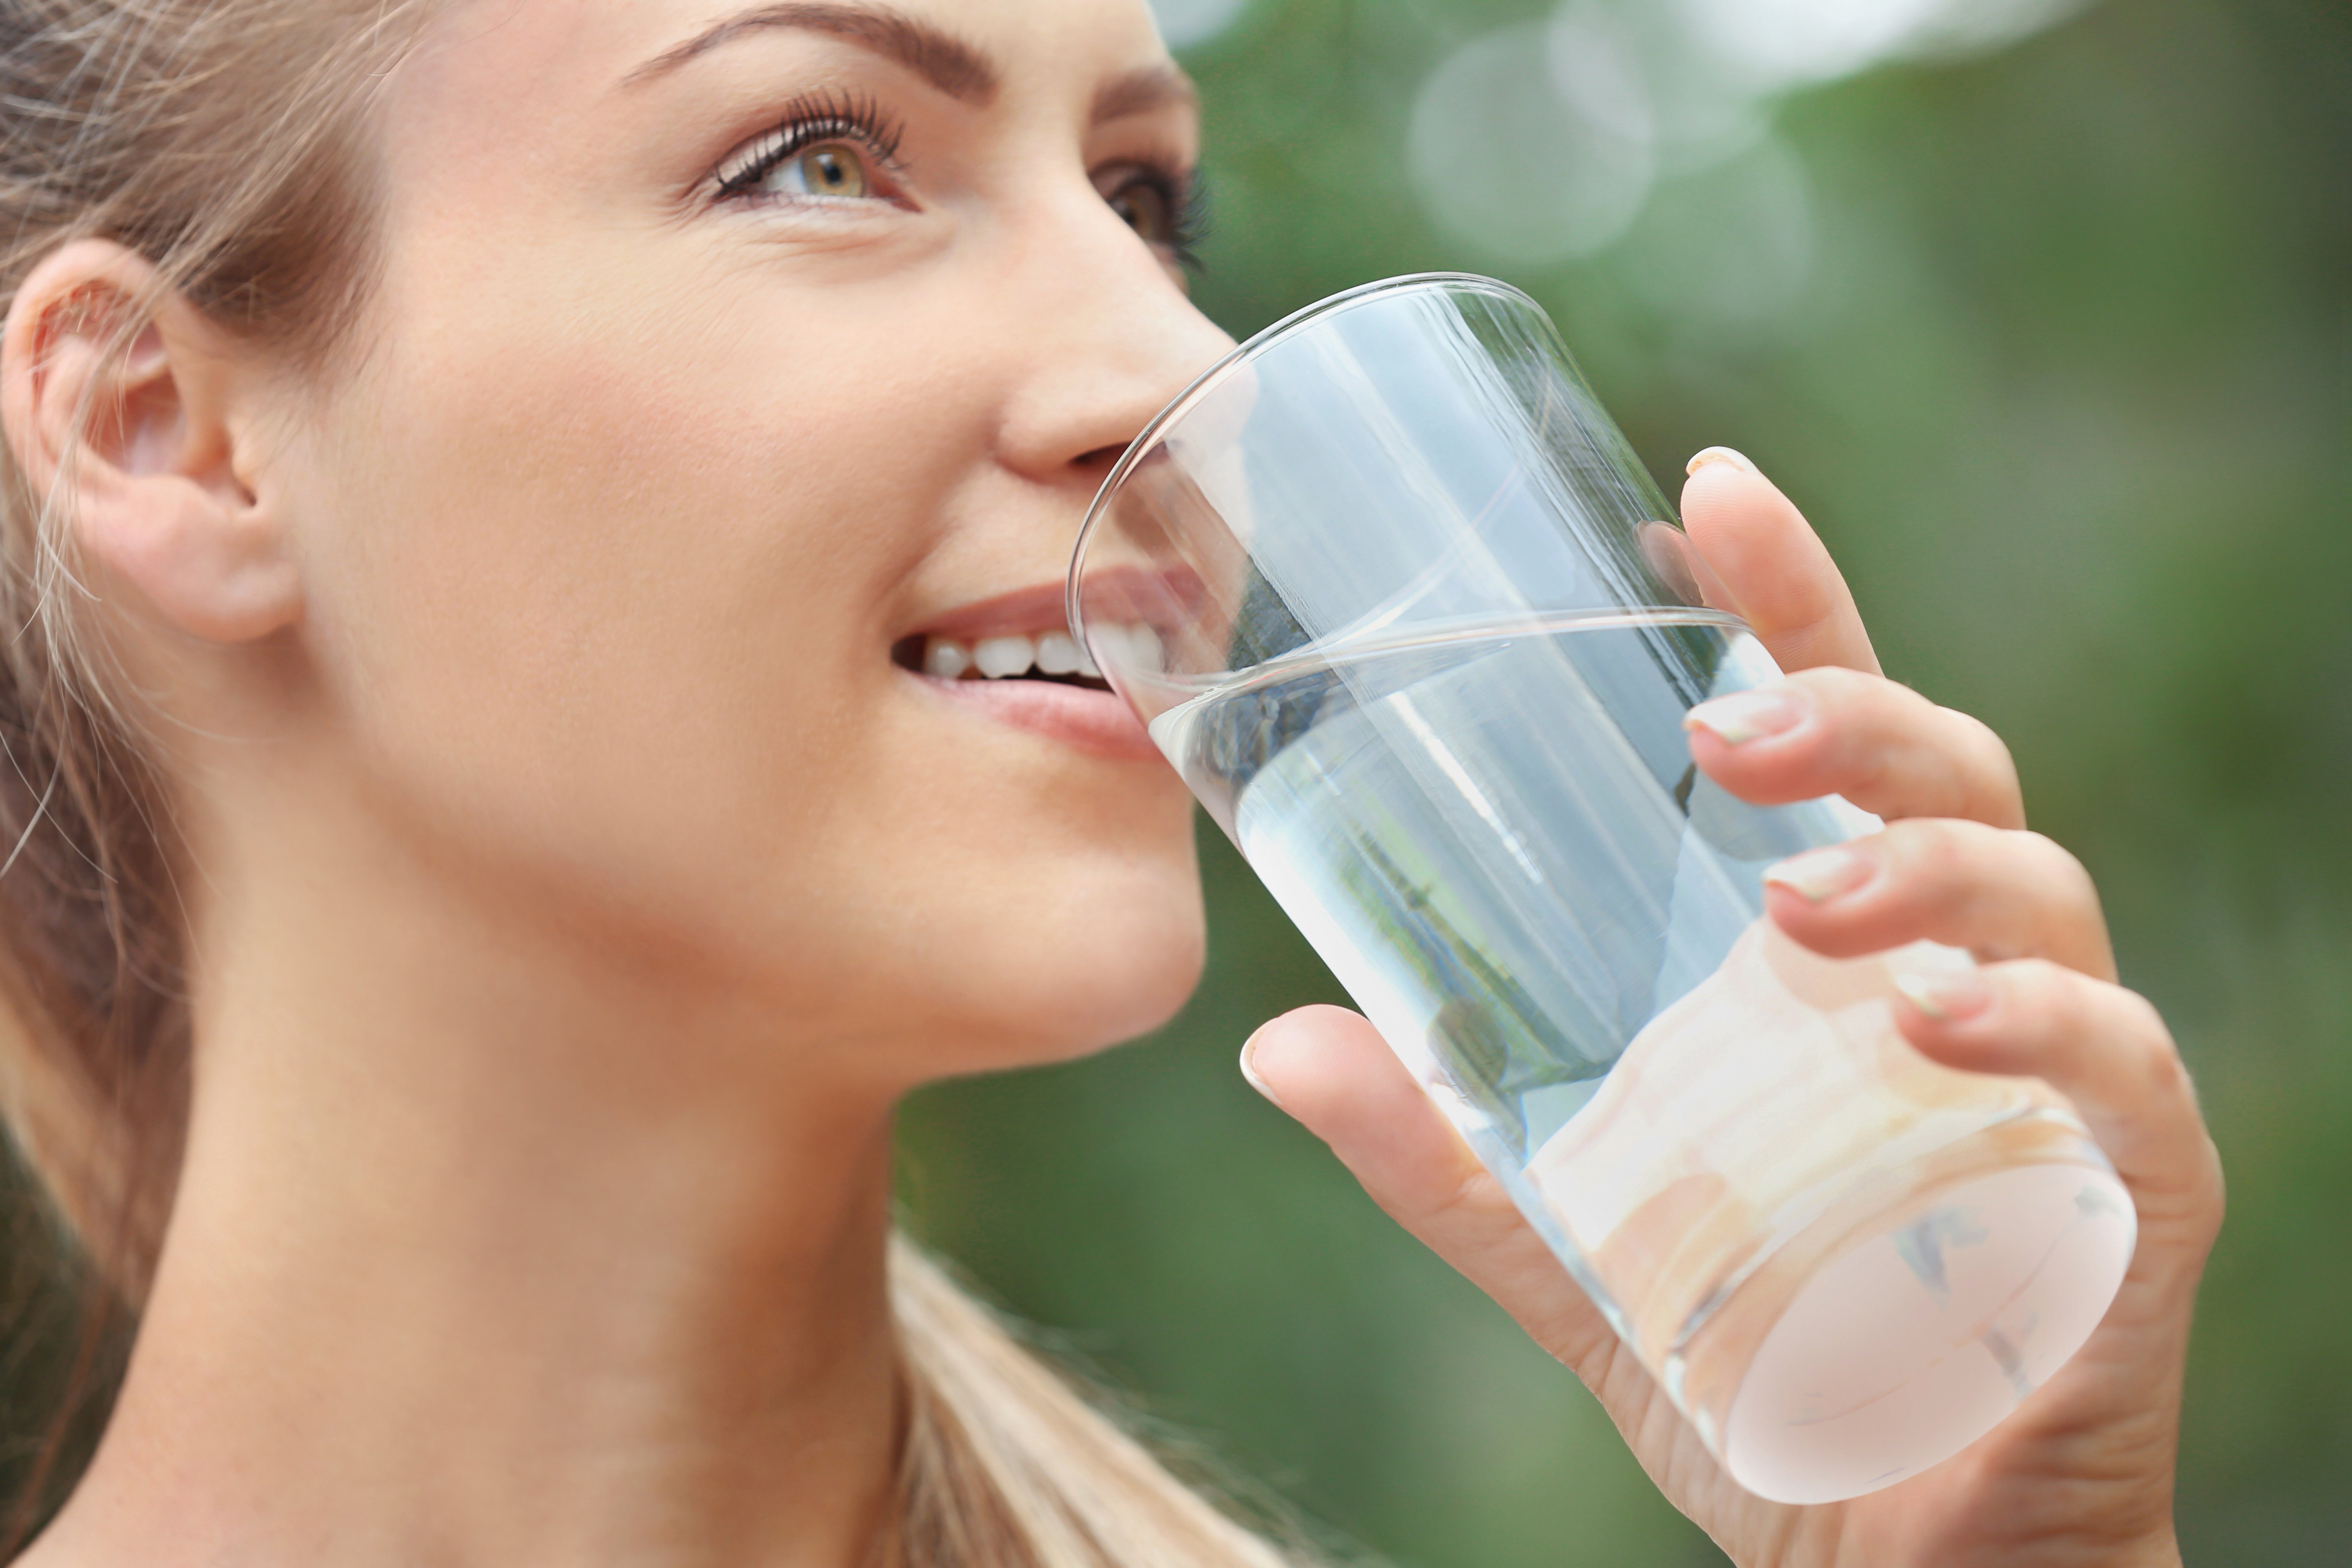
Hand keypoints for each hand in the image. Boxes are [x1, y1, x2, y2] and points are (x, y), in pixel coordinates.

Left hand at [1238, 449, 2222, 1567]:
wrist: (1893, 1544)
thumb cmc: (1758, 1357)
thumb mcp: (1577, 1237)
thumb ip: (1446, 1148)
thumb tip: (1277, 1045)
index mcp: (1833, 948)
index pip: (1829, 730)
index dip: (1786, 603)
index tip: (1708, 493)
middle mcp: (1955, 966)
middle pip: (1939, 766)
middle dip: (1848, 711)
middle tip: (1726, 725)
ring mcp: (2055, 1062)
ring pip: (2031, 885)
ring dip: (1915, 863)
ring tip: (1800, 897)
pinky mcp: (2132, 1179)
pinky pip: (2116, 1060)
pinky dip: (2034, 1024)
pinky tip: (1925, 1024)